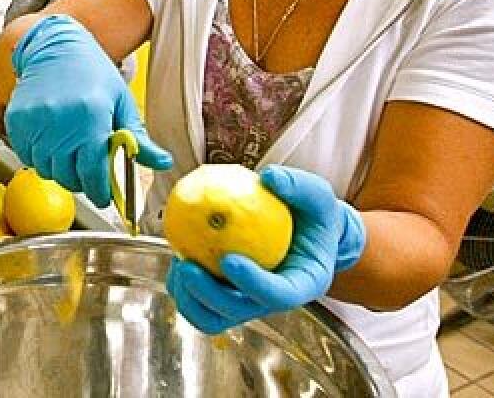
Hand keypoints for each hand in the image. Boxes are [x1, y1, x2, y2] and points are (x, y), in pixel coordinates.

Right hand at [5, 15, 171, 206]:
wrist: (55, 48)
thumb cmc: (92, 73)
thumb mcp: (121, 102)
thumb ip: (138, 138)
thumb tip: (163, 162)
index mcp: (91, 116)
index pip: (93, 174)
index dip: (100, 192)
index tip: (104, 195)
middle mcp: (60, 121)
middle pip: (68, 177)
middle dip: (81, 181)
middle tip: (88, 167)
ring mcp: (35, 122)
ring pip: (46, 170)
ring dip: (59, 168)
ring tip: (69, 148)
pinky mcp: (17, 122)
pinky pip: (27, 157)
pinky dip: (40, 156)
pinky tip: (51, 139)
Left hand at [166, 164, 367, 334]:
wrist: (306, 230)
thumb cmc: (313, 215)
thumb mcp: (317, 196)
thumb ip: (299, 186)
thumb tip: (270, 177)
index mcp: (303, 283)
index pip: (280, 295)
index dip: (254, 284)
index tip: (228, 259)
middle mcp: (274, 299)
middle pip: (239, 311)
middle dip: (208, 294)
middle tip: (187, 265)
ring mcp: (248, 301)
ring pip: (212, 316)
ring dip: (190, 296)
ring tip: (178, 262)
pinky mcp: (227, 295)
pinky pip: (198, 301)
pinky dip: (182, 284)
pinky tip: (176, 253)